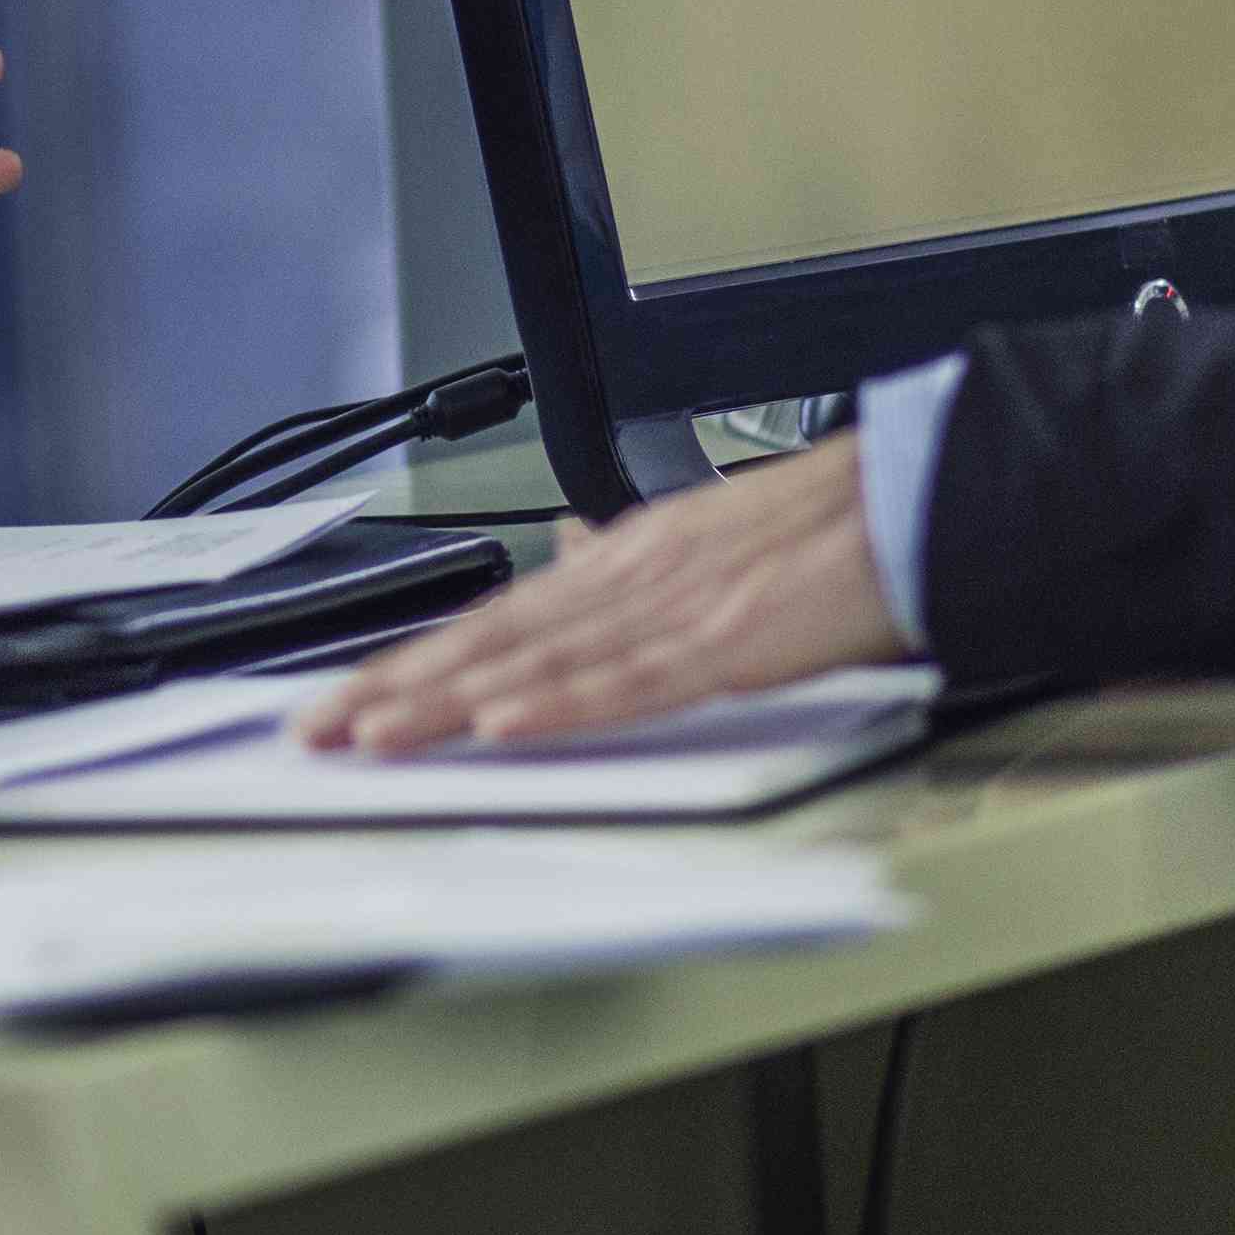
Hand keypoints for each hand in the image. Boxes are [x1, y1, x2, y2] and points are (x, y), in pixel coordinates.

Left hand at [294, 438, 909, 754]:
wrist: (917, 498)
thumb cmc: (828, 532)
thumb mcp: (707, 540)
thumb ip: (629, 562)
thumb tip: (564, 552)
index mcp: (624, 562)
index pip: (496, 621)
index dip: (414, 663)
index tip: (347, 702)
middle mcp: (630, 578)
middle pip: (491, 641)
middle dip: (396, 689)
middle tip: (317, 732)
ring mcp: (674, 609)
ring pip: (538, 661)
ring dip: (448, 701)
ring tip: (375, 736)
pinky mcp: (727, 640)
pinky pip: (628, 682)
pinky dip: (561, 704)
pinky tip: (501, 723)